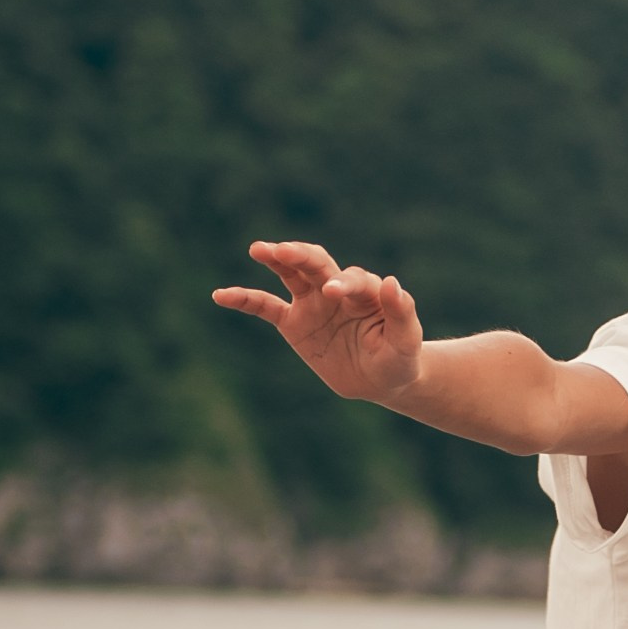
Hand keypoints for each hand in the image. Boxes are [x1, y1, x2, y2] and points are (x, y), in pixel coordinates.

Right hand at [212, 241, 426, 400]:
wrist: (380, 379)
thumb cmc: (398, 358)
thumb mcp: (405, 342)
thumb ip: (401, 312)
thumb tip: (391, 281)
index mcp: (365, 291)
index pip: (351, 279)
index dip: (344, 282)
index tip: (335, 292)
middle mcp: (336, 289)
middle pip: (316, 264)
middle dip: (301, 255)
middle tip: (285, 251)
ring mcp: (312, 302)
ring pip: (290, 274)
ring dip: (276, 259)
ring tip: (258, 249)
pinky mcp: (293, 321)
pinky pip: (265, 307)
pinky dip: (244, 299)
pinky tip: (221, 295)